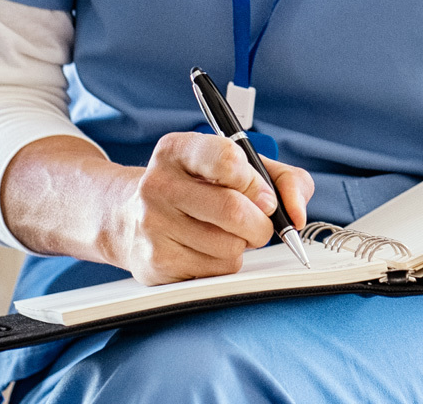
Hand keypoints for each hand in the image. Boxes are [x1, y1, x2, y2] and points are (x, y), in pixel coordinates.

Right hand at [1, 132, 314, 285]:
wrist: (125, 217)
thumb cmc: (197, 188)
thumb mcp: (237, 166)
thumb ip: (284, 179)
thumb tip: (297, 214)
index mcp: (178, 150)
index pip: (227, 159)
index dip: (256, 182)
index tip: (263, 195)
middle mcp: (157, 185)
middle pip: (235, 212)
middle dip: (260, 224)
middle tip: (257, 222)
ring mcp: (151, 227)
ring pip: (230, 248)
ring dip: (241, 246)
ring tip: (224, 234)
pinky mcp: (153, 264)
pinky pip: (216, 272)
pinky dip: (224, 264)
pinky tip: (205, 249)